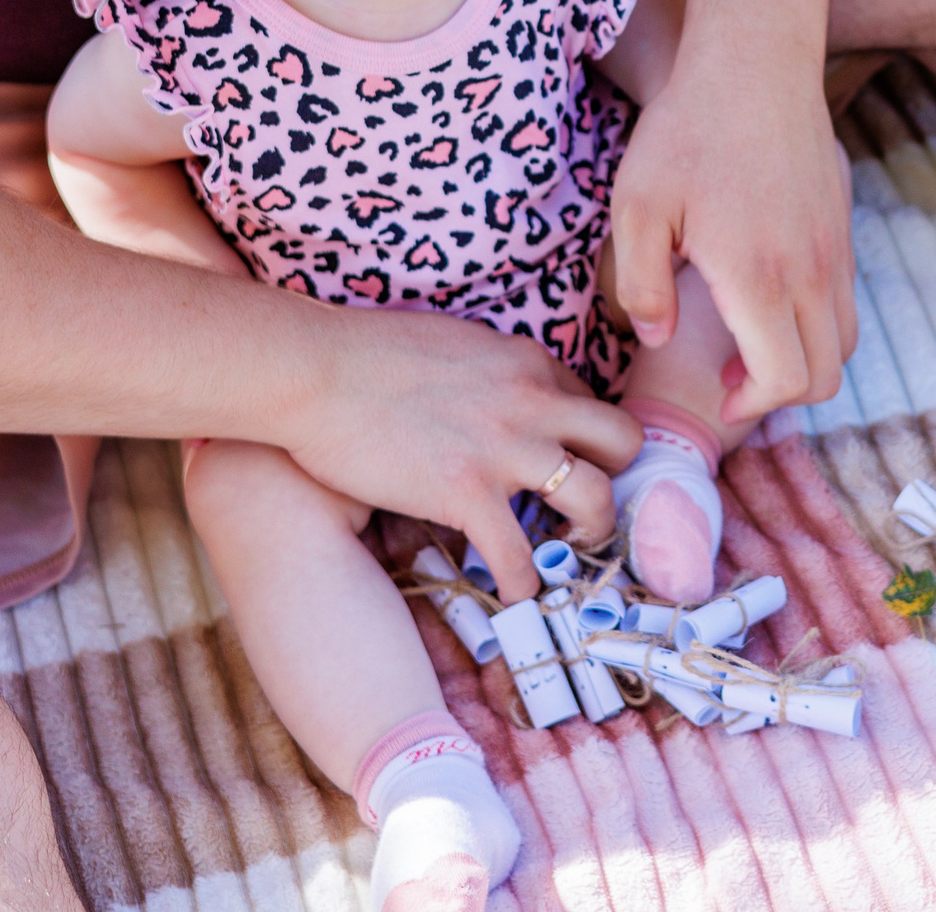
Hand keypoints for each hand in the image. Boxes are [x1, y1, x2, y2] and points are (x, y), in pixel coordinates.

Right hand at [279, 307, 638, 604]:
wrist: (313, 370)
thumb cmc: (363, 351)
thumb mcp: (450, 341)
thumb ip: (487, 368)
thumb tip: (489, 391)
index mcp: (526, 361)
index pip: (587, 401)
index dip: (581, 437)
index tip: (567, 462)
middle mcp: (532, 402)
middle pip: (622, 441)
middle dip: (618, 477)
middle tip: (592, 505)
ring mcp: (505, 450)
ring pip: (594, 499)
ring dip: (591, 533)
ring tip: (570, 553)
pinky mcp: (466, 494)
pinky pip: (518, 556)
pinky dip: (522, 583)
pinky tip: (514, 595)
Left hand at [607, 41, 856, 423]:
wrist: (754, 60)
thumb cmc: (687, 130)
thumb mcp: (636, 207)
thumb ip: (640, 286)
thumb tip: (658, 338)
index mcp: (760, 277)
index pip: (787, 379)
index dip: (752, 406)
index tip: (717, 395)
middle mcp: (812, 271)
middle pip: (828, 373)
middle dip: (781, 395)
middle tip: (730, 380)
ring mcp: (835, 248)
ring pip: (845, 338)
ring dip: (805, 359)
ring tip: (750, 344)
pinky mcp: (842, 225)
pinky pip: (846, 297)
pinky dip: (817, 321)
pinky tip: (769, 294)